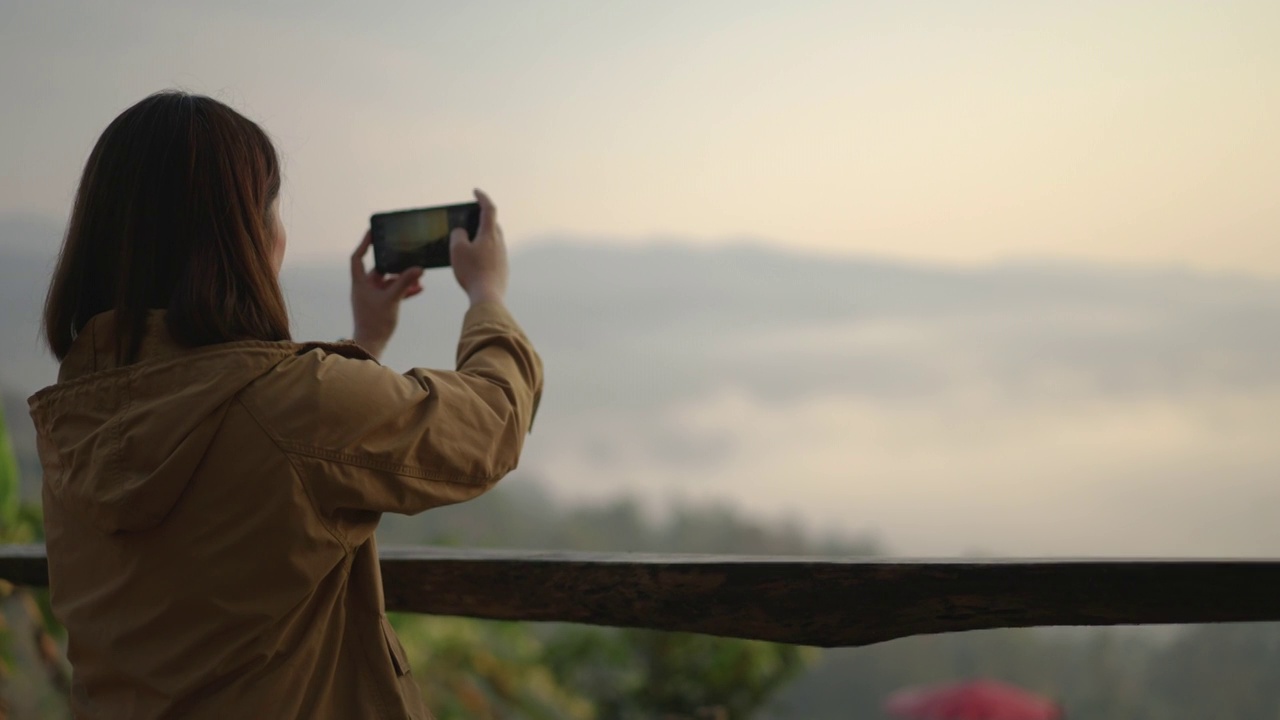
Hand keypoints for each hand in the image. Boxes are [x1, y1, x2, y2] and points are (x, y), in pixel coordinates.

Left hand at [350, 231, 423, 359]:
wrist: (371, 344)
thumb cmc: (375, 322)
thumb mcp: (392, 299)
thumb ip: (405, 282)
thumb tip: (419, 268)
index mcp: (360, 283)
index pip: (358, 257)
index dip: (364, 244)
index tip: (372, 232)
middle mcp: (364, 287)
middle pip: (379, 269)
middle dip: (395, 264)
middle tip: (408, 255)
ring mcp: (372, 296)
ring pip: (388, 282)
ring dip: (402, 279)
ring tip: (419, 276)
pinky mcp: (380, 305)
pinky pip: (392, 292)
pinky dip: (403, 290)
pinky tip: (418, 289)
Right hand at [451, 189, 508, 305]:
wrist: (488, 296)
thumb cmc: (472, 272)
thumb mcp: (457, 250)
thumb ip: (458, 235)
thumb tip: (462, 232)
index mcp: (489, 234)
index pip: (489, 209)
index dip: (482, 198)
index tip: (475, 192)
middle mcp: (499, 243)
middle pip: (492, 225)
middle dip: (482, 218)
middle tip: (470, 217)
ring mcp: (503, 256)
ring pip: (493, 240)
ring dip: (482, 236)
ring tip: (469, 241)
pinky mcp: (502, 269)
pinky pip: (493, 254)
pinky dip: (484, 251)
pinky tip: (474, 260)